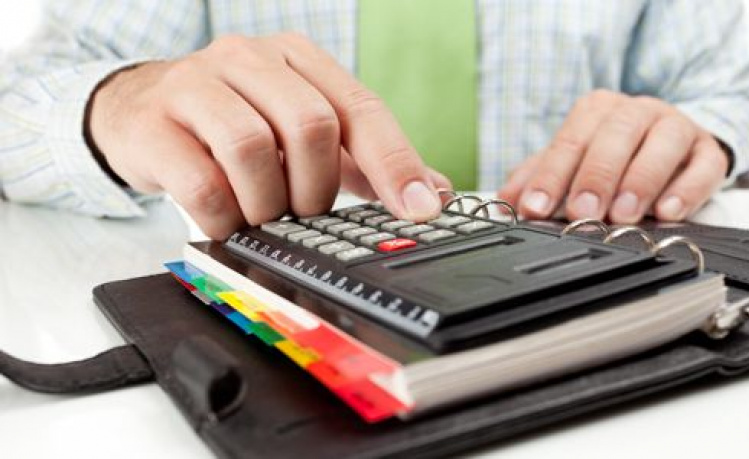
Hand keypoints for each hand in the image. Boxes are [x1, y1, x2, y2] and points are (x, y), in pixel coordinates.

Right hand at [88, 33, 447, 238]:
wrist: (136, 110)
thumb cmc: (231, 123)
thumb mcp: (298, 130)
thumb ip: (361, 159)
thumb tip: (430, 192)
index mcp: (296, 58)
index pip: (360, 108)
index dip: (395, 162)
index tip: (421, 209)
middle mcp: (248, 59)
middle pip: (310, 125)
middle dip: (317, 188)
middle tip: (303, 213)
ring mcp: (195, 85)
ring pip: (253, 149)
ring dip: (268, 203)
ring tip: (262, 215)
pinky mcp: (154, 124)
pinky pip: (202, 183)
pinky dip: (225, 217)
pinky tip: (226, 219)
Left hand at [499, 90, 729, 223]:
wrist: (670, 142)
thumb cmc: (613, 153)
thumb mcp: (571, 162)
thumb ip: (538, 177)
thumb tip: (505, 200)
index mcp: (597, 111)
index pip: (570, 140)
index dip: (551, 175)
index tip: (535, 207)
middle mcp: (637, 112)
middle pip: (616, 135)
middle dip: (596, 176)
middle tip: (582, 212)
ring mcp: (676, 128)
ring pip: (663, 143)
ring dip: (641, 180)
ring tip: (623, 215)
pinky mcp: (709, 151)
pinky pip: (705, 166)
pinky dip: (687, 189)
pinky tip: (668, 211)